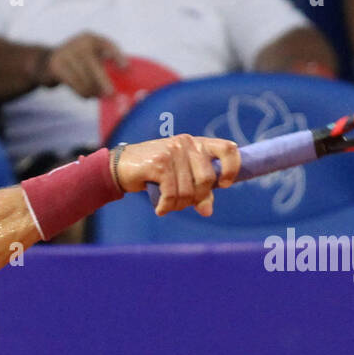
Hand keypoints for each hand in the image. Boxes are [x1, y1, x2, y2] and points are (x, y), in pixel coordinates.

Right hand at [41, 33, 127, 96]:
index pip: (108, 45)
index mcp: (91, 38)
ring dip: (92, 91)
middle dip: (104, 81)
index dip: (118, 56)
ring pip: (84, 78)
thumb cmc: (77, 64)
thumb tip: (122, 85)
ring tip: (97, 96)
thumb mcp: (90, 57)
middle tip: (111, 94)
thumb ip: (105, 65)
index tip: (126, 68)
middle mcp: (79, 43)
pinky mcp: (56, 66)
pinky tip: (86, 96)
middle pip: (94, 65)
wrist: (45, 62)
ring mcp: (66, 53)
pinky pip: (74, 84)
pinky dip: (82, 92)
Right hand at [114, 133, 241, 215]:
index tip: (223, 184)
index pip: (228, 149)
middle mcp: (187, 143)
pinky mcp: (159, 163)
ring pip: (188, 191)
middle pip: (207, 179)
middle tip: (183, 203)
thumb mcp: (181, 179)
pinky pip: (172, 194)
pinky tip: (160, 209)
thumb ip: (199, 192)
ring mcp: (172, 151)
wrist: (122, 166)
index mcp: (198, 143)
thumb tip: (207, 211)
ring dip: (178, 205)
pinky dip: (167, 206)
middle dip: (197, 198)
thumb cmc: (156, 172)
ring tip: (169, 205)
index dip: (231, 169)